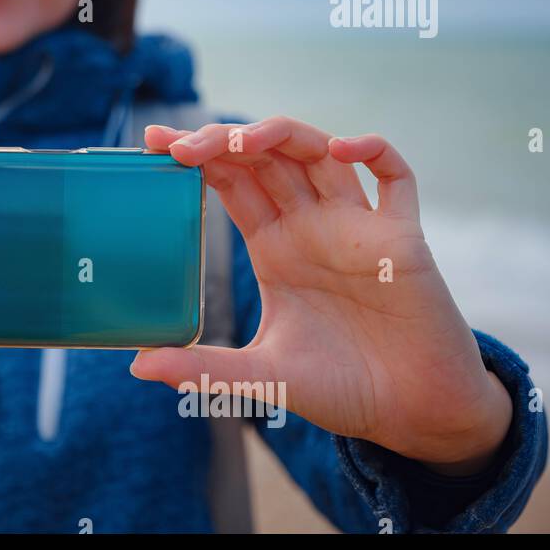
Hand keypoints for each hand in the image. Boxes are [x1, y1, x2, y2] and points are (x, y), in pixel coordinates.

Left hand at [131, 117, 512, 475]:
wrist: (413, 414)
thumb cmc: (341, 389)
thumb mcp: (261, 376)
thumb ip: (202, 368)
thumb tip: (136, 366)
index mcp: (275, 246)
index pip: (230, 181)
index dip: (197, 156)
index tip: (155, 143)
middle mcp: (311, 226)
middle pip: (264, 158)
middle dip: (223, 141)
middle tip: (179, 146)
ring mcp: (356, 226)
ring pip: (319, 153)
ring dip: (282, 135)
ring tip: (241, 141)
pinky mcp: (403, 237)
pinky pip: (397, 176)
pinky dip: (374, 150)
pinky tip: (342, 150)